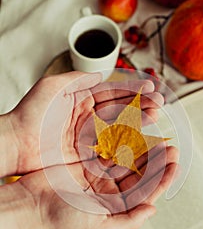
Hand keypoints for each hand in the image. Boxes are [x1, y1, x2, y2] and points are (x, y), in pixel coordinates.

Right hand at [1, 144, 176, 228]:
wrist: (32, 204)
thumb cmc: (63, 220)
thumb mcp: (100, 228)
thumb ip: (129, 221)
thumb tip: (153, 210)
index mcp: (115, 207)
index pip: (145, 192)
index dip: (162, 179)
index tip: (175, 166)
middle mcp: (109, 190)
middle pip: (139, 173)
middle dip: (156, 161)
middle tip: (170, 146)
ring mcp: (98, 175)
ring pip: (126, 159)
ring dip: (142, 148)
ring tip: (156, 137)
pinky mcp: (86, 161)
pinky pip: (108, 149)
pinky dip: (121, 141)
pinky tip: (134, 132)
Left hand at [5, 71, 162, 175]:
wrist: (17, 144)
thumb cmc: (30, 114)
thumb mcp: (51, 87)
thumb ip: (76, 79)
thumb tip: (98, 74)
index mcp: (81, 99)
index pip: (112, 91)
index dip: (131, 88)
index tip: (150, 85)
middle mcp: (87, 117)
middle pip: (119, 108)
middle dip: (140, 104)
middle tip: (160, 102)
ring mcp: (88, 136)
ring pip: (118, 126)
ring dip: (138, 121)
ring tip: (156, 115)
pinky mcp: (87, 154)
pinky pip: (110, 146)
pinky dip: (126, 141)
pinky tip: (140, 137)